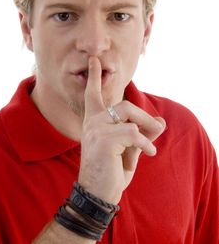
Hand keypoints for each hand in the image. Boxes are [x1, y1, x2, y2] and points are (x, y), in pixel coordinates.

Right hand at [78, 56, 164, 204]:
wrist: (98, 194)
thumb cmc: (111, 171)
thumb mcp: (130, 149)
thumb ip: (142, 133)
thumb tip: (160, 121)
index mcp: (94, 122)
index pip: (93, 94)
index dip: (95, 76)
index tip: (95, 60)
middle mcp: (92, 122)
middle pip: (125, 105)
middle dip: (144, 116)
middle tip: (156, 128)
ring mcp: (96, 129)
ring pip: (129, 114)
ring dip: (145, 129)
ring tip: (150, 146)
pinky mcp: (104, 139)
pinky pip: (133, 132)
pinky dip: (145, 143)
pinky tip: (149, 153)